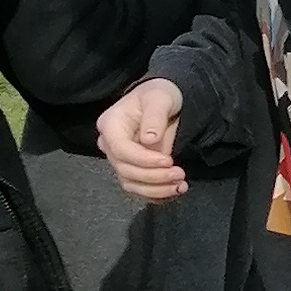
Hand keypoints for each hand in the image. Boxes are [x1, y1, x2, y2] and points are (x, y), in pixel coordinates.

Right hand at [97, 76, 187, 202]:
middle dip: (154, 177)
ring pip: (131, 184)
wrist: (163, 102)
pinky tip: (175, 191)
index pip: (122, 151)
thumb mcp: (160, 98)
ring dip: (156, 190)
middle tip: (180, 174)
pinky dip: (156, 195)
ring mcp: (119, 159)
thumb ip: (154, 117)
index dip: (145, 160)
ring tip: (180, 186)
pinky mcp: (131, 170)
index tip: (169, 161)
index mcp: (110, 125)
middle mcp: (109, 145)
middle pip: (126, 170)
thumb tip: (149, 140)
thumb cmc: (159, 96)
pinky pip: (139, 189)